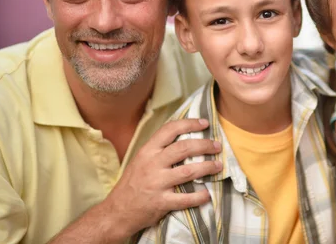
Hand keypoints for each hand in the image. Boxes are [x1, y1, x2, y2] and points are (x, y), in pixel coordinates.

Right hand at [100, 118, 222, 238]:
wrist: (117, 211)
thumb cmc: (133, 182)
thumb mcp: (141, 159)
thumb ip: (159, 148)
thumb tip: (184, 135)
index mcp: (148, 151)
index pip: (170, 129)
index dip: (189, 124)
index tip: (205, 123)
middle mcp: (152, 164)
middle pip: (184, 148)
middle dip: (205, 145)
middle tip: (217, 146)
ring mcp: (157, 183)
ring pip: (188, 171)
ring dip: (207, 167)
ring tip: (218, 166)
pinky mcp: (161, 202)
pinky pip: (184, 199)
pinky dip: (198, 197)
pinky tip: (207, 194)